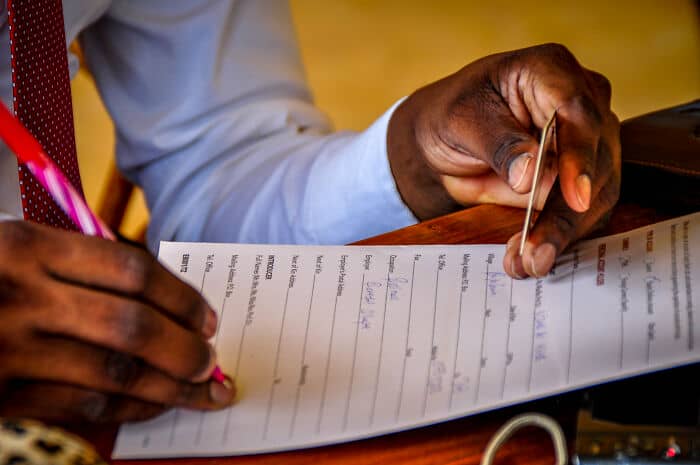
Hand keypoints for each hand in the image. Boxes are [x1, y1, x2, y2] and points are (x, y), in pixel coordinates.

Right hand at [0, 221, 234, 422]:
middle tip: (211, 362)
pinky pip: (82, 407)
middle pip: (132, 327)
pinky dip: (129, 408)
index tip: (208, 319)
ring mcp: (7, 350)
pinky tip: (154, 404)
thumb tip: (168, 304)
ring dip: (169, 388)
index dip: (182, 299)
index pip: (132, 271)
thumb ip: (84, 267)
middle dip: (185, 350)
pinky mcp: (0, 396)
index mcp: (29, 247)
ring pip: (114, 375)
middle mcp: (20, 296)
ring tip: (201, 392)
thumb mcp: (19, 251)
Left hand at [387, 43, 620, 277]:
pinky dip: (559, 238)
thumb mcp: (460, 122)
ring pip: (596, 194)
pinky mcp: (580, 177)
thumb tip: (532, 176)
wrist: (446, 138)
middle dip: (568, 213)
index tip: (574, 196)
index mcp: (551, 71)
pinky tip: (530, 259)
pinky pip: (582, 212)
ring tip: (527, 264)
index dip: (579, 157)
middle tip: (536, 253)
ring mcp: (587, 142)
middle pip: (597, 160)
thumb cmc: (451, 115)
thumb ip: (498, 144)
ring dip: (563, 234)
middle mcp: (582, 102)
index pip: (578, 112)